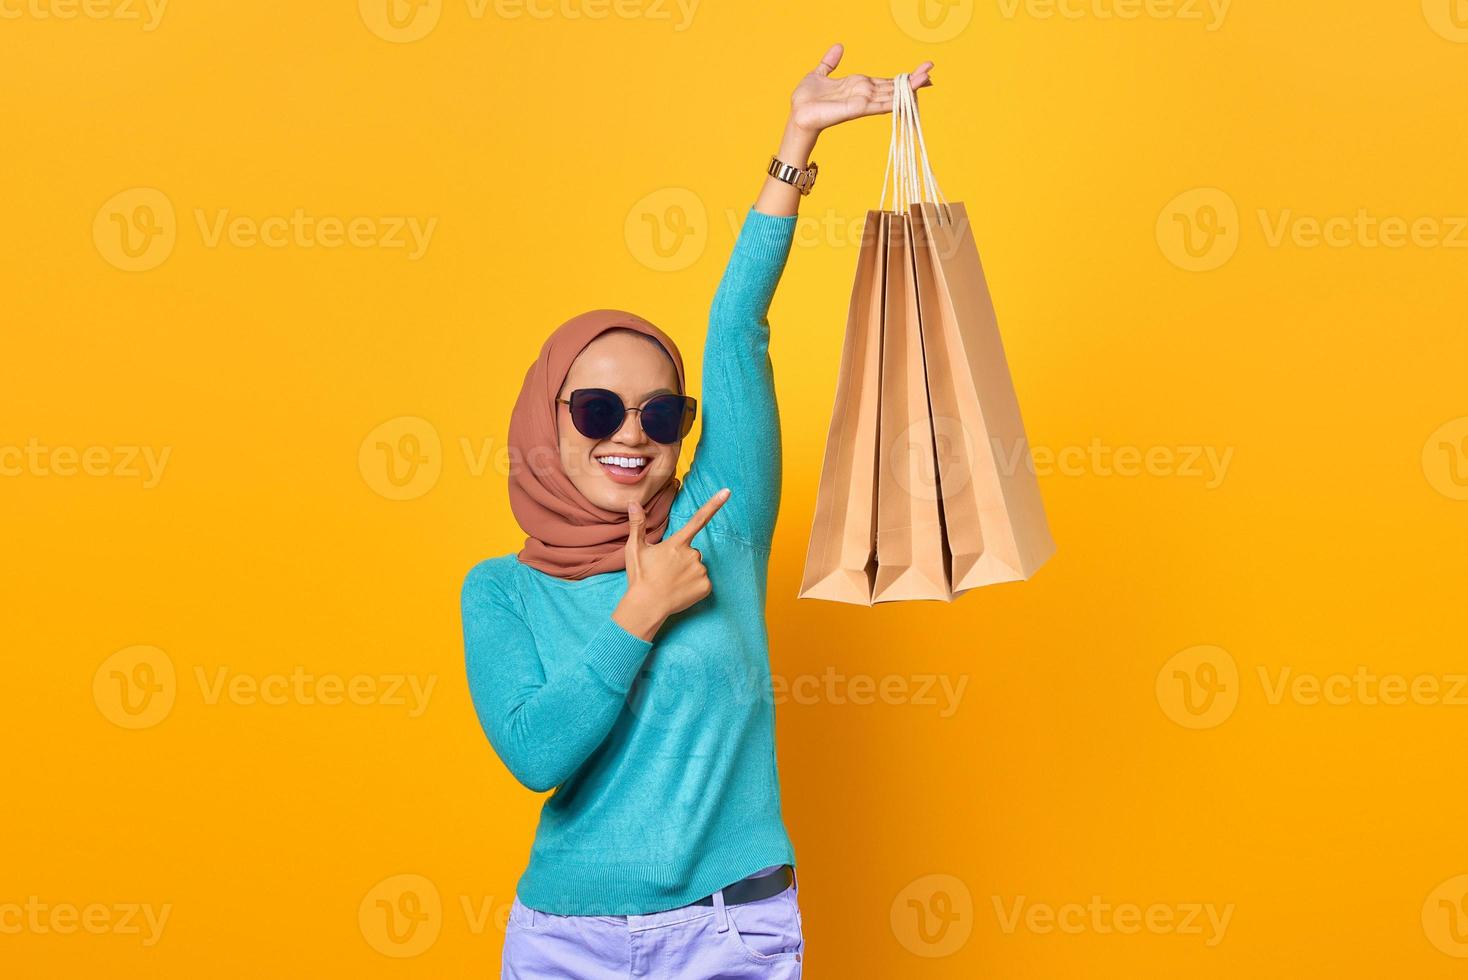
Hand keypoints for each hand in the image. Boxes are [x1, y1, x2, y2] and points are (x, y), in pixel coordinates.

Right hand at [612, 488, 731, 640]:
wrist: (646, 606)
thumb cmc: (640, 577)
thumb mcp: (635, 549)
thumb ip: (638, 524)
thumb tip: (633, 502)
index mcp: (677, 543)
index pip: (698, 519)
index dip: (714, 504)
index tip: (727, 492)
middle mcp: (692, 554)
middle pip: (692, 551)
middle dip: (682, 559)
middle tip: (666, 571)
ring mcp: (700, 571)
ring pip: (697, 567)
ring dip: (688, 572)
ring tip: (671, 582)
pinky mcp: (706, 587)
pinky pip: (703, 582)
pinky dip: (694, 586)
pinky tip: (681, 591)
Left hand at [789, 43, 933, 136]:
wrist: (798, 115)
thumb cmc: (806, 99)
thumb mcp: (819, 73)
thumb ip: (830, 62)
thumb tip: (839, 46)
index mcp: (858, 85)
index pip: (885, 80)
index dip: (902, 76)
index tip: (920, 69)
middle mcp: (864, 94)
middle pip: (893, 86)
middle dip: (912, 79)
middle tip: (931, 70)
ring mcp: (863, 102)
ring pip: (891, 94)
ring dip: (909, 87)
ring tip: (928, 78)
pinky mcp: (858, 109)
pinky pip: (880, 104)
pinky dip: (895, 99)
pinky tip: (908, 94)